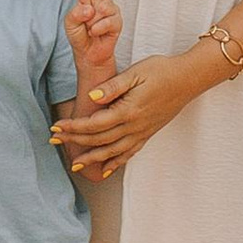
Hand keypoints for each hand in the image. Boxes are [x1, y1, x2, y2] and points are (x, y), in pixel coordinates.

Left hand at [49, 48, 213, 179]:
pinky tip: (106, 170)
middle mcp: (134, 127)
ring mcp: (141, 133)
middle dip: (75, 142)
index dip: (73, 127)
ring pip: (112, 151)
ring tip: (74, 165)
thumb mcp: (136, 72)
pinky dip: (115, 163)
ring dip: (91, 158)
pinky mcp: (147, 134)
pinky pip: (129, 154)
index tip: (56, 127)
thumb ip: (113, 87)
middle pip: (99, 140)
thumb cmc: (161, 71)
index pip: (94, 124)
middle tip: (55, 141)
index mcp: (128, 110)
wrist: (188, 79)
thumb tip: (92, 98)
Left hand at [65, 0, 120, 80]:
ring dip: (92, 22)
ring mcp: (109, 10)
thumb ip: (76, 13)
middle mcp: (98, 0)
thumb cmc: (79, 37)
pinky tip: (96, 34)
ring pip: (102, 7)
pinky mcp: (116, 21)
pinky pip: (106, 21)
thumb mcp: (70, 24)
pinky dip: (98, 29)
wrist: (89, 55)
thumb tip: (90, 7)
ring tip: (90, 29)